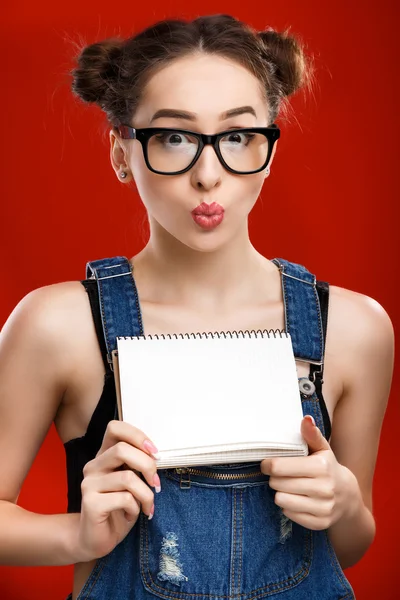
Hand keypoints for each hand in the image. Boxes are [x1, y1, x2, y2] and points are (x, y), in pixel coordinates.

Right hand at [76, 420, 160, 561]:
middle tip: (156, 483)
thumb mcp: (131, 483)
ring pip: (128, 477)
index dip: (137, 435)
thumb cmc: (118, 509)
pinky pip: (124, 499)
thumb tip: (156, 455)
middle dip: (147, 465)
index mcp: (104, 456)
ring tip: (147, 506)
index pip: (115, 428)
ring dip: (146, 494)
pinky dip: (136, 508)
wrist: (95, 540)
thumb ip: (137, 465)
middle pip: (122, 450)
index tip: (154, 452)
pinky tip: (132, 515)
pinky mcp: (91, 503)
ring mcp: (89, 484)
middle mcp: (93, 466)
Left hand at [260, 415, 358, 530]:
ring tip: (288, 487)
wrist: (348, 497)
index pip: (279, 467)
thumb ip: (311, 434)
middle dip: (275, 478)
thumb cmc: (328, 468)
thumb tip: (305, 419)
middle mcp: (324, 488)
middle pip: (277, 483)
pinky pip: (289, 513)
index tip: (266, 464)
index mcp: (321, 466)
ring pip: (281, 499)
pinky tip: (297, 499)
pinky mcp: (320, 523)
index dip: (267, 465)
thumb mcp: (322, 449)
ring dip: (280, 492)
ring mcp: (323, 508)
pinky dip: (288, 506)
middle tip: (280, 476)